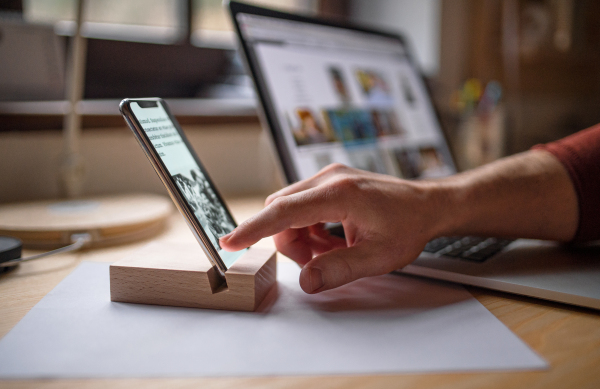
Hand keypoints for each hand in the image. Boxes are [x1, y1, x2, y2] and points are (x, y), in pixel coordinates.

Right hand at [220, 164, 448, 293]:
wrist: (428, 205)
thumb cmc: (408, 226)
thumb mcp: (378, 257)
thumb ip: (340, 270)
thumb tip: (307, 281)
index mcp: (339, 194)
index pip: (283, 211)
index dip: (254, 229)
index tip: (229, 242)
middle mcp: (329, 179)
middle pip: (281, 210)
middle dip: (289, 241)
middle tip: (318, 261)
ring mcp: (329, 177)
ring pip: (289, 209)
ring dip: (300, 236)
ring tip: (332, 251)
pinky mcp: (330, 181)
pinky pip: (302, 206)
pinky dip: (309, 228)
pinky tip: (333, 239)